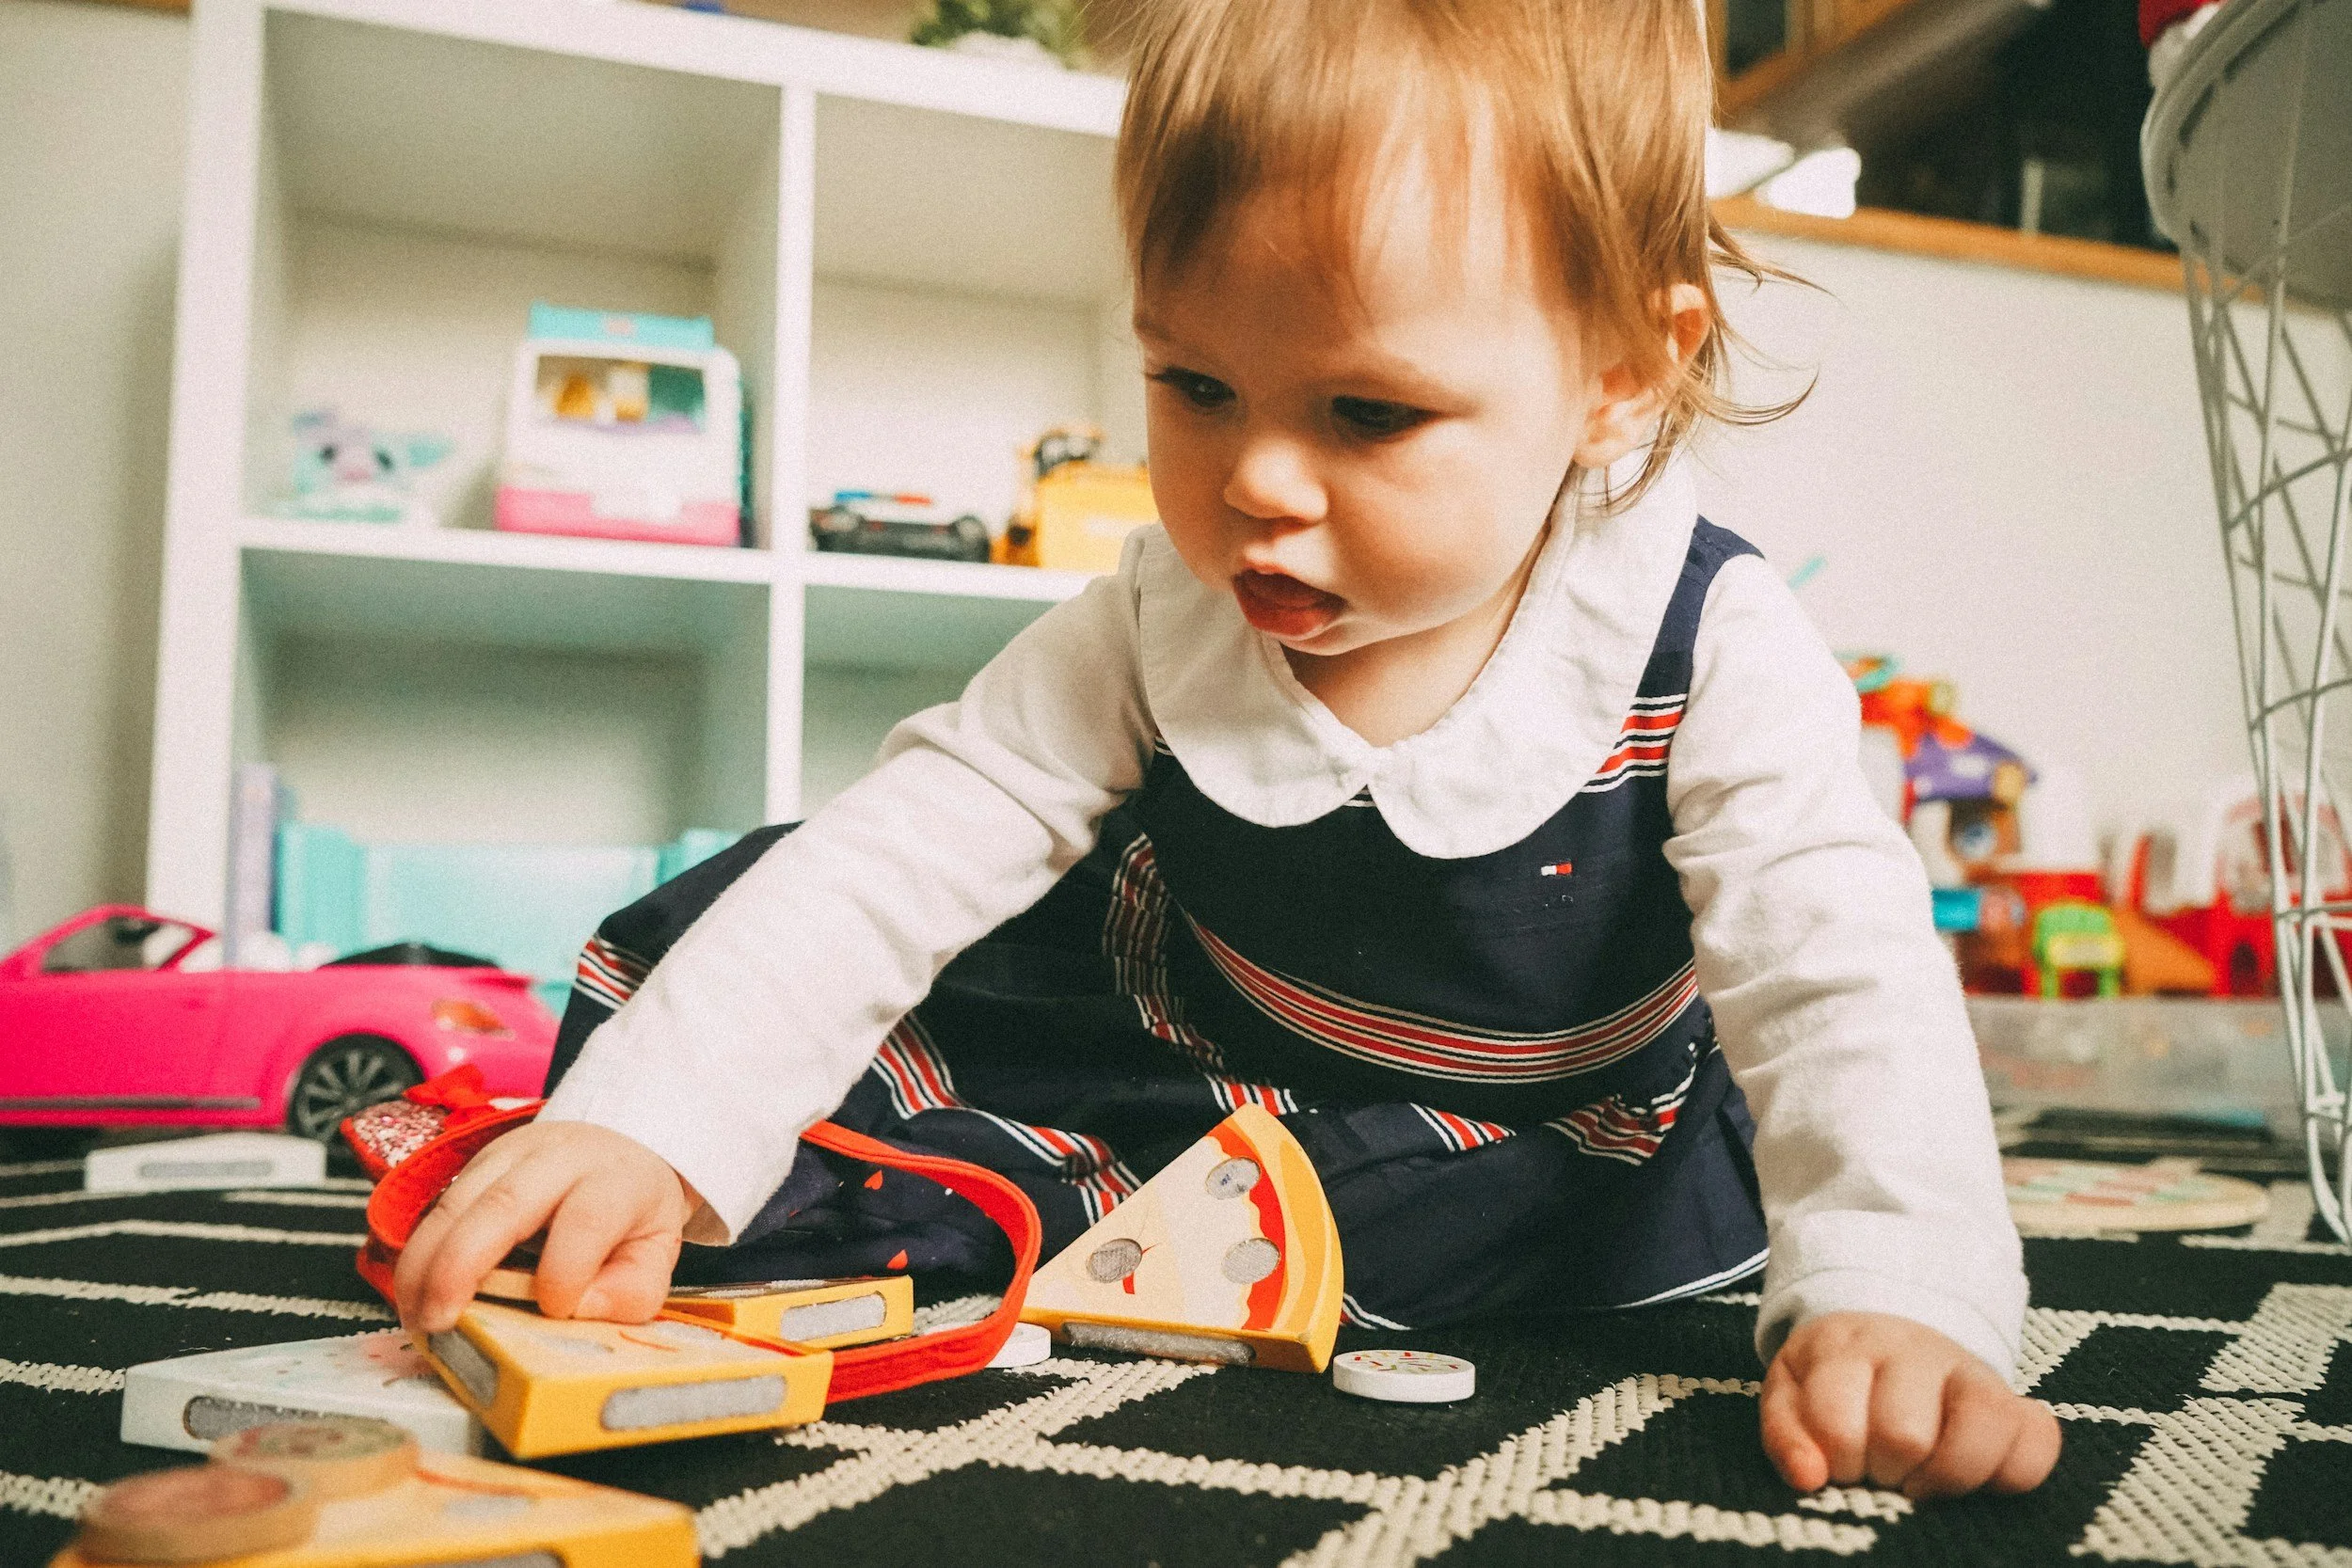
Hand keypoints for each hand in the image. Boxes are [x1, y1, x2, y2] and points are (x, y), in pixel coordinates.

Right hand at [391, 1121, 698, 1335]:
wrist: (616, 1152)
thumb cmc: (630, 1214)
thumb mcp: (654, 1253)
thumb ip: (631, 1291)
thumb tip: (575, 1309)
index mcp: (615, 1178)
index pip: (589, 1217)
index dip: (566, 1269)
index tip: (552, 1310)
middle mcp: (558, 1157)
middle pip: (505, 1201)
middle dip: (462, 1266)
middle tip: (439, 1323)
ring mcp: (509, 1154)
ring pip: (455, 1201)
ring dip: (425, 1264)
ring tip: (416, 1318)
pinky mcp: (474, 1165)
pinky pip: (436, 1207)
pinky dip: (419, 1255)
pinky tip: (414, 1296)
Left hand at [1760, 1312, 2061, 1498]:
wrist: (1887, 1338)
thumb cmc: (1832, 1383)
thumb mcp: (1790, 1397)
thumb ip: (1786, 1436)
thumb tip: (1808, 1478)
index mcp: (1847, 1348)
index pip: (1838, 1425)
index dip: (1838, 1463)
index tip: (1841, 1466)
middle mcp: (1914, 1351)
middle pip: (1906, 1435)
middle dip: (1886, 1473)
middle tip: (1881, 1472)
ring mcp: (1972, 1373)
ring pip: (1983, 1427)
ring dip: (1946, 1477)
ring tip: (1922, 1484)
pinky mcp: (2018, 1402)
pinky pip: (2040, 1441)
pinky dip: (2012, 1474)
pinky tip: (1976, 1483)